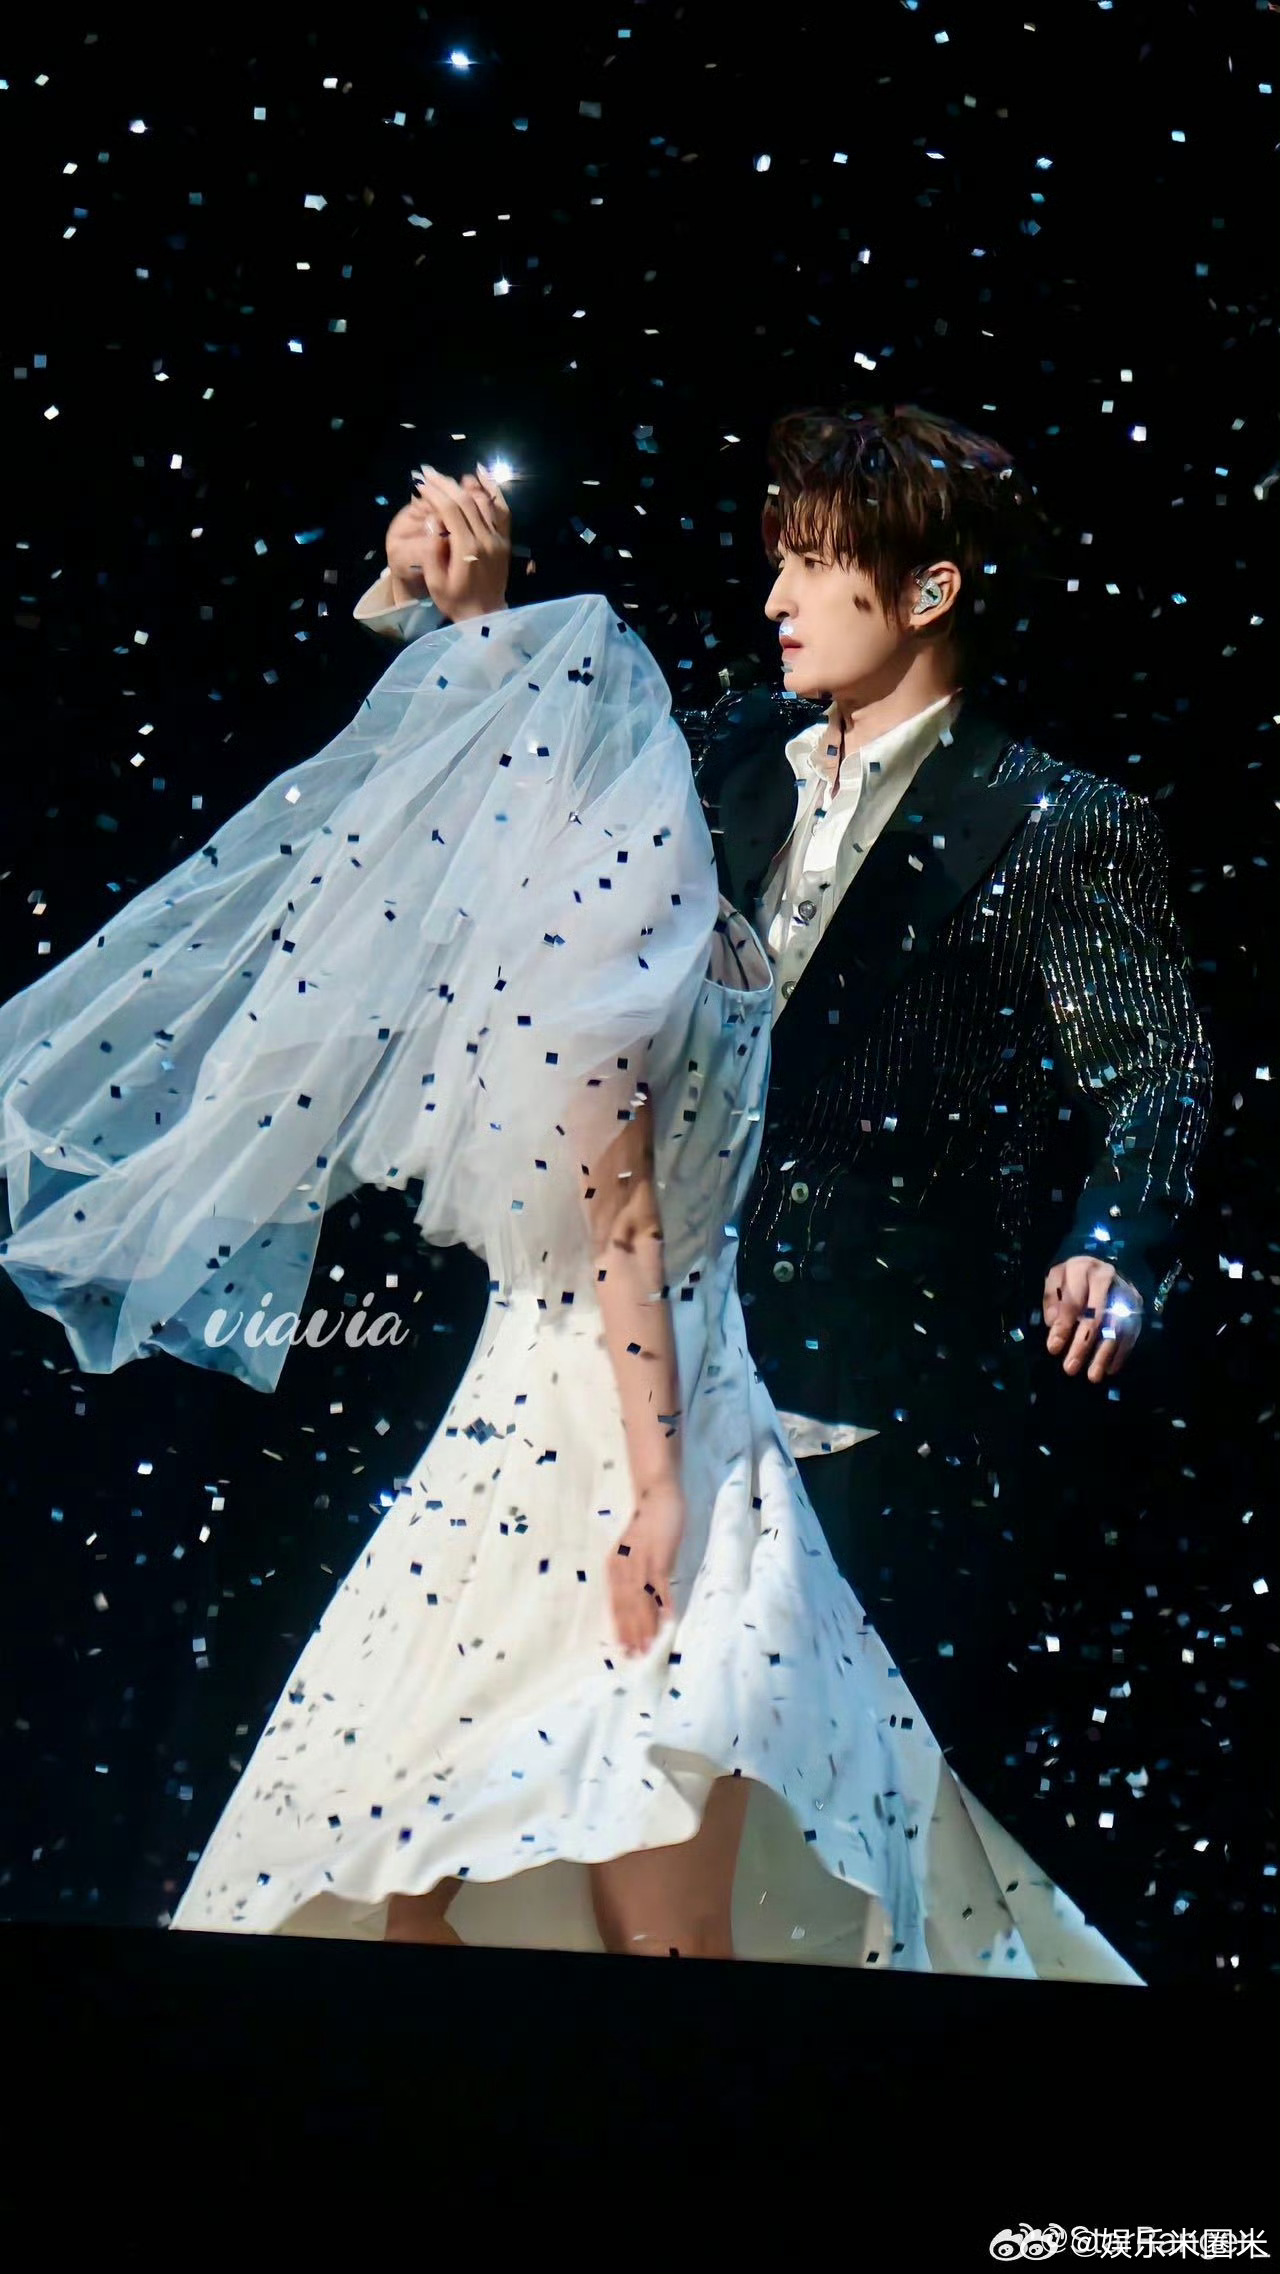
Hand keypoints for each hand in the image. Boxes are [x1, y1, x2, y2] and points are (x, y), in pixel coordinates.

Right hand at [383, 463, 510, 621]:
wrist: (486, 617)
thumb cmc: (456, 601)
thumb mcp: (435, 582)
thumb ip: (432, 552)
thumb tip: (433, 522)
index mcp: (468, 549)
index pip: (451, 510)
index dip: (434, 493)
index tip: (420, 483)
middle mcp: (486, 538)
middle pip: (465, 500)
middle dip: (444, 483)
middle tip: (428, 472)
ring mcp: (499, 538)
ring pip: (483, 500)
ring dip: (464, 484)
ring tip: (446, 478)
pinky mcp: (505, 540)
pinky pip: (502, 509)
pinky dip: (492, 489)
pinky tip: (481, 474)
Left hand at [608, 1478, 685, 1658]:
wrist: (656, 1494)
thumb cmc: (647, 1524)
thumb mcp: (634, 1552)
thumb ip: (634, 1574)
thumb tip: (641, 1602)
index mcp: (615, 1567)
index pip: (616, 1604)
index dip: (621, 1628)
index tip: (624, 1650)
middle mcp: (623, 1567)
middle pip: (627, 1607)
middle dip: (632, 1633)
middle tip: (636, 1657)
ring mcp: (641, 1562)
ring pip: (641, 1600)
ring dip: (646, 1626)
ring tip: (649, 1647)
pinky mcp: (659, 1555)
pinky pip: (660, 1585)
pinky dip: (664, 1603)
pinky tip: (668, 1620)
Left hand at [1043, 1256, 1143, 1384]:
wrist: (1100, 1266)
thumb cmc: (1073, 1278)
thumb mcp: (1056, 1280)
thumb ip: (1052, 1299)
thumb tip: (1053, 1324)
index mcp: (1083, 1269)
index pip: (1073, 1301)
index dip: (1063, 1326)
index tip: (1054, 1348)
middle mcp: (1107, 1278)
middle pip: (1095, 1316)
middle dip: (1082, 1344)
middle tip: (1070, 1368)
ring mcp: (1125, 1292)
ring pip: (1116, 1327)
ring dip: (1104, 1354)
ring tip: (1093, 1376)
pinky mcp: (1137, 1305)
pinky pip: (1131, 1332)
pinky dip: (1120, 1353)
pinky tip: (1109, 1368)